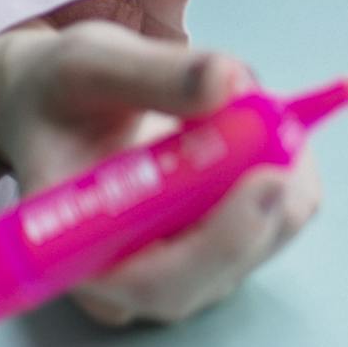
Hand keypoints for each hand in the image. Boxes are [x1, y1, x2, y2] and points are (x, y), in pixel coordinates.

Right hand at [0, 21, 319, 328]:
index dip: (219, 243)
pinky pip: (285, 211)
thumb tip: (228, 81)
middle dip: (266, 197)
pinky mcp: (223, 243)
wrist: (62, 103)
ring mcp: (183, 266)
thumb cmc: (58, 93)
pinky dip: (288, 159)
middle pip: (221, 271)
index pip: (155, 282)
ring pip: (266, 235)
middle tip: (283, 122)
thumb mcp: (87, 64)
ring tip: (241, 96)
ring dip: (280, 162)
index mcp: (76, 250)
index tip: (268, 178)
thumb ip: (152, 74)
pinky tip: (255, 116)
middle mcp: (131, 277)